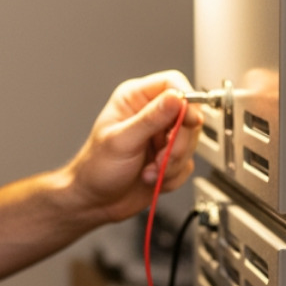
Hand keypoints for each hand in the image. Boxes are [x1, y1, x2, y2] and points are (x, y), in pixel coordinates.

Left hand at [64, 71, 202, 224]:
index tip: (188, 121)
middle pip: (189, 115)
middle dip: (178, 143)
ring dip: (172, 163)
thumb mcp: (122, 141)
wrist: (94, 201)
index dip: (186, 101)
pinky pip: (187, 164)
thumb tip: (176, 98)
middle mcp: (151, 114)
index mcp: (135, 99)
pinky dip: (172, 176)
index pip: (172, 84)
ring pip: (190, 142)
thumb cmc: (95, 168)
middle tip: (160, 158)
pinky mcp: (169, 157)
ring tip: (150, 171)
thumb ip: (151, 119)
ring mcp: (161, 137)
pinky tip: (151, 178)